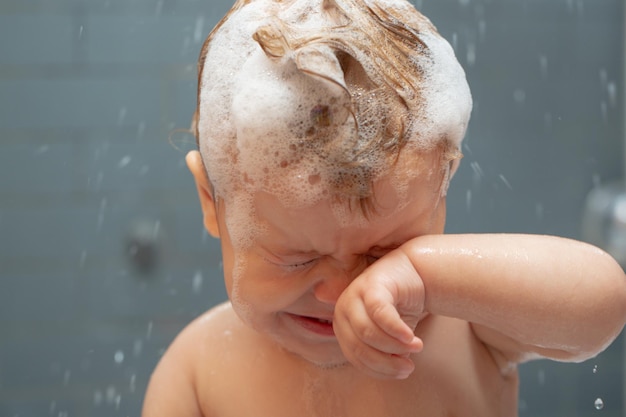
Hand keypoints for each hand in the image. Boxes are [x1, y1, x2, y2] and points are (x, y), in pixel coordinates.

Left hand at [333, 248, 424, 378]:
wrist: (414, 271)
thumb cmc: (398, 306)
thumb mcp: (387, 334)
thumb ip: (381, 352)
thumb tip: (389, 373)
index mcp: (342, 325)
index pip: (355, 357)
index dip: (379, 370)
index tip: (402, 373)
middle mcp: (342, 309)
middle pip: (359, 348)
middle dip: (386, 363)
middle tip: (409, 367)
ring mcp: (354, 295)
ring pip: (367, 334)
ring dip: (394, 347)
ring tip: (417, 347)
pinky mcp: (371, 285)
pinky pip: (380, 314)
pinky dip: (396, 330)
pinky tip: (412, 337)